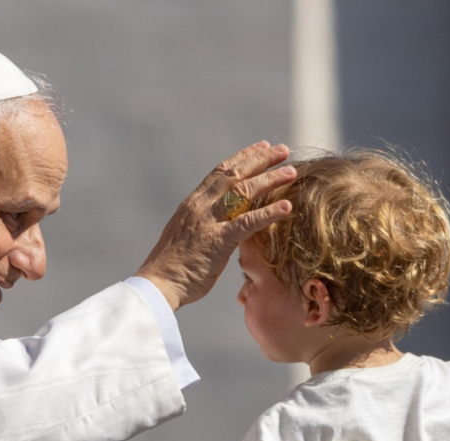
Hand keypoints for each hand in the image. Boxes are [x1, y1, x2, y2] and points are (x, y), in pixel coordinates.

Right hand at [136, 141, 295, 309]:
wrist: (157, 284)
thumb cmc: (171, 266)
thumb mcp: (187, 235)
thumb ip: (202, 223)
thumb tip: (215, 221)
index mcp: (193, 203)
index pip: (220, 172)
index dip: (243, 157)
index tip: (262, 147)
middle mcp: (200, 206)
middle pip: (234, 174)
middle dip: (260, 160)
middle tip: (283, 150)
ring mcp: (208, 222)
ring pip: (243, 192)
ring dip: (270, 179)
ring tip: (291, 171)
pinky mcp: (217, 241)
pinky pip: (247, 223)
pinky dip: (268, 213)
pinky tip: (287, 207)